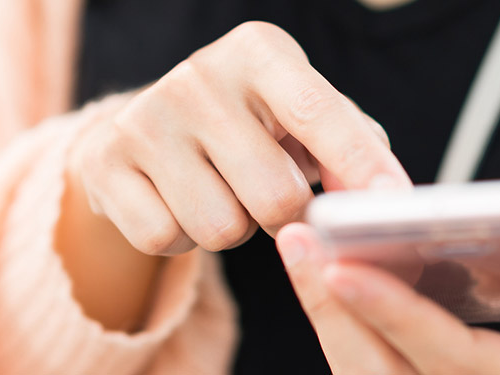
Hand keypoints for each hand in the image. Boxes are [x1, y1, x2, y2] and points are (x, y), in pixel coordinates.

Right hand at [66, 21, 411, 255]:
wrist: (141, 128)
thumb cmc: (247, 125)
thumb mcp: (300, 117)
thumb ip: (352, 147)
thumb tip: (381, 197)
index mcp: (258, 51)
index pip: (319, 113)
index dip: (361, 165)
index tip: (393, 205)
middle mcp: (197, 76)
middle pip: (274, 197)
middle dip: (283, 216)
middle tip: (270, 197)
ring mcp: (145, 119)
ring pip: (221, 229)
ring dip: (231, 228)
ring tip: (218, 192)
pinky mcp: (105, 163)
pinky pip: (165, 240)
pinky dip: (180, 238)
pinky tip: (176, 201)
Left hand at [276, 189, 499, 373]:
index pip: (447, 357)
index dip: (393, 314)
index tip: (341, 266)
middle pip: (381, 371)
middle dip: (333, 308)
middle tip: (299, 235)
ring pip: (365, 374)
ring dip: (329, 315)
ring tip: (302, 242)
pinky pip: (371, 371)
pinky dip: (346, 327)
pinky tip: (326, 271)